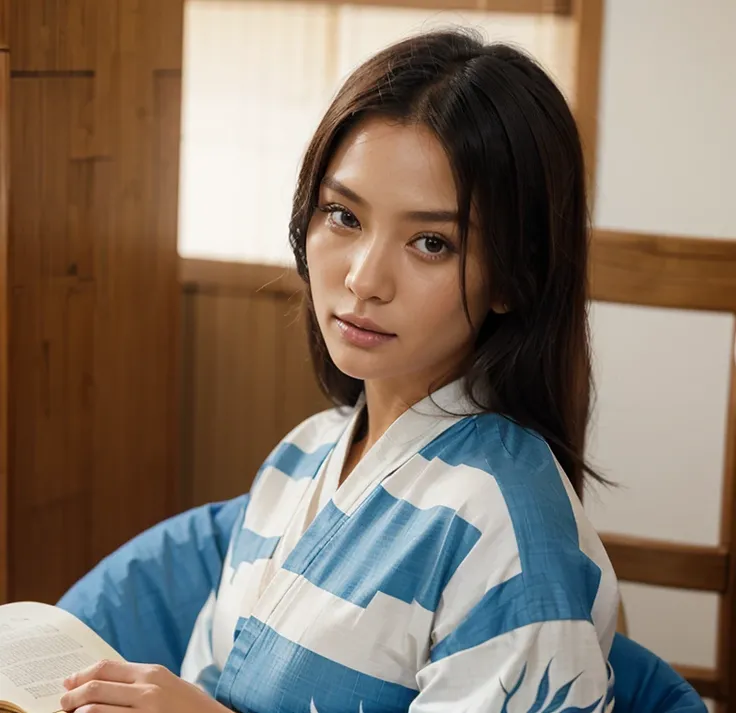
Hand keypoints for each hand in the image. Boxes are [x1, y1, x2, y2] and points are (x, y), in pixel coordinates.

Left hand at [59, 659, 230, 711]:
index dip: (82, 674)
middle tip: (64, 701)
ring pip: (94, 710)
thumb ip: (142, 681)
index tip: (69, 681)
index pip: (106, 667)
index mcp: (152, 673)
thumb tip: (107, 681)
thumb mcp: (169, 684)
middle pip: (95, 687)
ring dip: (77, 712)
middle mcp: (147, 690)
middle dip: (72, 695)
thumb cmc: (191, 708)